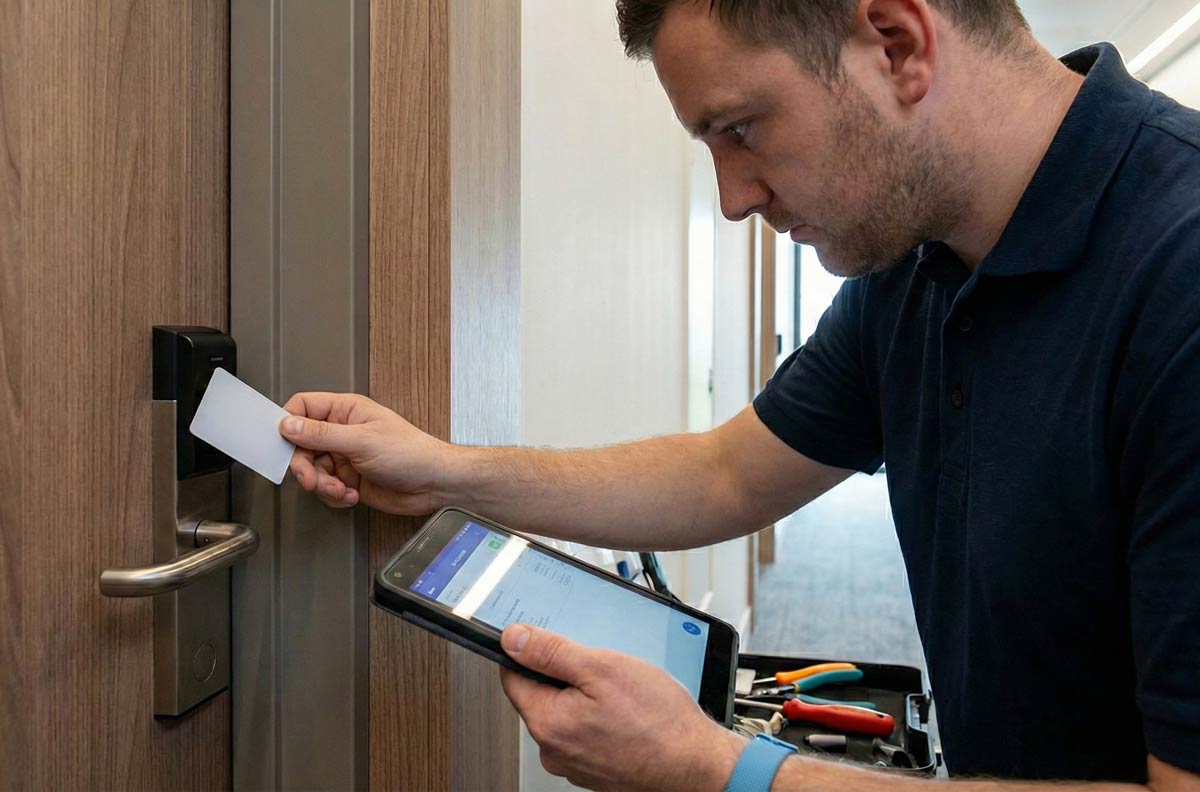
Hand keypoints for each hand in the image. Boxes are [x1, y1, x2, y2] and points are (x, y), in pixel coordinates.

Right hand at [278, 392, 452, 514]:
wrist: (433, 484)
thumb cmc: (411, 453)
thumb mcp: (361, 441)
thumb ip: (321, 434)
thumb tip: (289, 425)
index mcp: (346, 411)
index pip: (304, 407)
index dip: (289, 423)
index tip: (282, 442)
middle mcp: (342, 432)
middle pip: (301, 444)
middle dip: (304, 466)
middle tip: (311, 479)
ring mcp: (345, 456)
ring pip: (312, 470)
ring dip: (322, 485)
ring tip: (340, 490)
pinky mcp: (349, 480)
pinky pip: (325, 488)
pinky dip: (334, 496)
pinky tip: (351, 496)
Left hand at [498, 624, 744, 791]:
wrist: (696, 765)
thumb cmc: (657, 721)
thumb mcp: (602, 667)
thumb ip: (551, 652)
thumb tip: (513, 639)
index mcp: (547, 723)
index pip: (512, 676)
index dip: (530, 651)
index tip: (551, 640)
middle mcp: (553, 750)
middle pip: (540, 694)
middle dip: (565, 674)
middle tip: (601, 666)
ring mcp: (574, 763)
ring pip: (566, 713)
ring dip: (585, 696)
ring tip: (621, 692)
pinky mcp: (594, 768)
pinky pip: (585, 732)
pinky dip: (600, 717)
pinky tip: (626, 712)